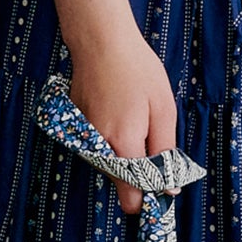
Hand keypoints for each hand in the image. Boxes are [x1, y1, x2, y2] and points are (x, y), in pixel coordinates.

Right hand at [65, 27, 178, 214]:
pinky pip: (96, 150)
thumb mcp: (164, 109)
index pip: (131, 198)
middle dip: (137, 174)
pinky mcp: (74, 129)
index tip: (160, 188)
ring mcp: (82, 139)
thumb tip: (168, 187)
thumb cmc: (138, 71)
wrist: (100, 43)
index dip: (147, 198)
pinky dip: (109, 142)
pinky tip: (117, 115)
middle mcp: (98, 148)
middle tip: (152, 141)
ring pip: (107, 166)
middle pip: (119, 183)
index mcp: (123, 145)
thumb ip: (165, 151)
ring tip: (133, 120)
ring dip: (123, 156)